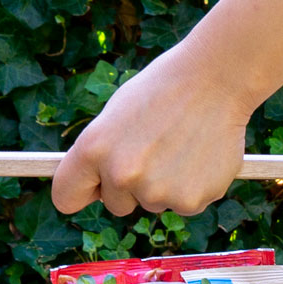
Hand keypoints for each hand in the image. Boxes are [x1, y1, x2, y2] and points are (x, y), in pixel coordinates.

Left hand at [50, 40, 253, 216]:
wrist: (217, 78)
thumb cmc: (163, 91)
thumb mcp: (115, 115)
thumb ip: (100, 155)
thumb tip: (96, 189)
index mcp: (93, 149)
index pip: (65, 196)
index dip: (81, 193)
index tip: (93, 189)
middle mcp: (120, 175)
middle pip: (116, 205)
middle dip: (132, 186)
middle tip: (155, 149)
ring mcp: (155, 192)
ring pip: (152, 204)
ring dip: (164, 184)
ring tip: (181, 146)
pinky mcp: (189, 201)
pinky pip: (183, 205)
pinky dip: (192, 187)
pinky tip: (200, 156)